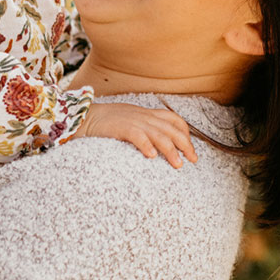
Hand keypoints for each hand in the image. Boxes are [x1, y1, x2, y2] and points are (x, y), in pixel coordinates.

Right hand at [75, 102, 197, 168]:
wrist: (86, 117)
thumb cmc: (109, 123)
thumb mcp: (133, 121)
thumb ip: (147, 129)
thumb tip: (159, 146)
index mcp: (149, 114)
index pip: (175, 120)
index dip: (186, 134)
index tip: (191, 150)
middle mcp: (145, 117)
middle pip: (172, 129)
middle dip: (186, 145)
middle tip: (193, 160)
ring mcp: (134, 121)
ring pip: (159, 135)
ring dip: (171, 151)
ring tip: (178, 165)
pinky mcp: (122, 128)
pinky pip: (137, 136)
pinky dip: (146, 145)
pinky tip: (152, 156)